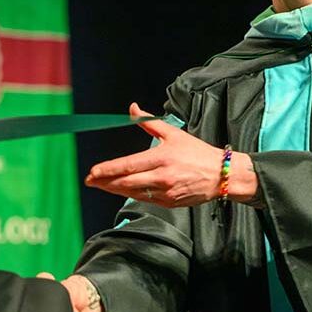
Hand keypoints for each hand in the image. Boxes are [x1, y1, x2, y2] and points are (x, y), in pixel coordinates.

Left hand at [84, 103, 224, 206]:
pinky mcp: (170, 203)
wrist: (221, 175)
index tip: (93, 171)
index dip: (108, 170)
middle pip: (126, 182)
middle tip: (90, 181)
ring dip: (114, 190)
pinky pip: (145, 200)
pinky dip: (132, 195)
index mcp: (161, 158)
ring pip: (133, 193)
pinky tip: (122, 190)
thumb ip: (149, 122)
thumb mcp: (173, 134)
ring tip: (101, 185)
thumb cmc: (197, 153)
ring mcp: (165, 192)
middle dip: (105, 182)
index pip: (128, 165)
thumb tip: (133, 108)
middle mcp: (162, 177)